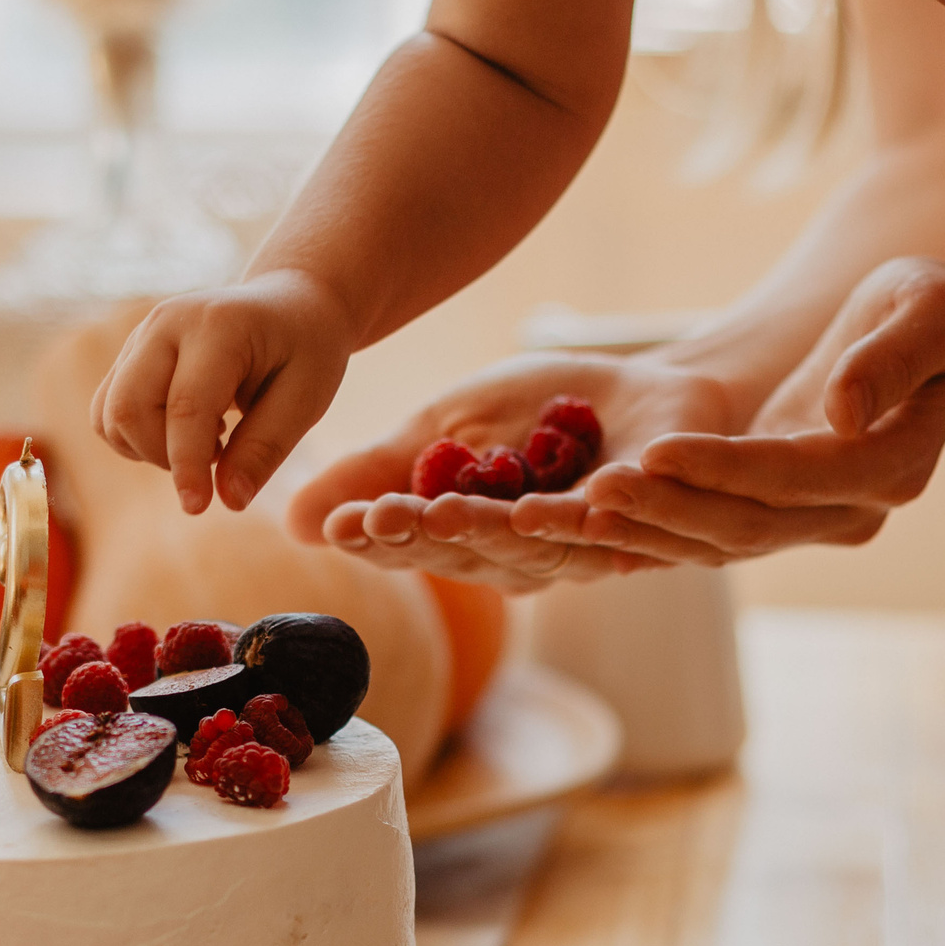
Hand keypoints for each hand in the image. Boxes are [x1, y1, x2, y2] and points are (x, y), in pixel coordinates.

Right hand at [89, 269, 355, 514]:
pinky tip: (184, 430)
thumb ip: (265, 448)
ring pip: (110, 414)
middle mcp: (168, 322)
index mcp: (219, 326)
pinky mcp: (129, 353)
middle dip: (163, 456)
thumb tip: (228, 500)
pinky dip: (136, 439)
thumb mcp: (306, 399)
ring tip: (209, 437)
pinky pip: (107, 411)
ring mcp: (142, 335)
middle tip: (221, 455)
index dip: (187, 464)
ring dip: (149, 449)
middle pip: (128, 408)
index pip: (186, 406)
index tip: (198, 507)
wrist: (287, 303)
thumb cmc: (304, 350)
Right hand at [284, 351, 739, 592]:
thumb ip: (384, 469)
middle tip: (376, 518)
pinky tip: (534, 505)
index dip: (374, 537)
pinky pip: (600, 527)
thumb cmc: (544, 411)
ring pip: (524, 545)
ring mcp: (578, 551)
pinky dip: (568, 517)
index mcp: (466, 538)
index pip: (409, 543)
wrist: (649, 386)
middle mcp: (519, 559)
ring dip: (482, 531)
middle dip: (417, 535)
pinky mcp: (637, 528)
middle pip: (461, 553)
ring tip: (440, 510)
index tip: (336, 524)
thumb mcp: (447, 426)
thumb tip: (294, 524)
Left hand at [513, 254, 944, 564]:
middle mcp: (852, 510)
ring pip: (720, 539)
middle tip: (589, 494)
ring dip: (647, 527)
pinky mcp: (777, 508)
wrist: (941, 342)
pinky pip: (709, 528)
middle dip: (665, 510)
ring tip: (572, 509)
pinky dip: (653, 524)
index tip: (652, 451)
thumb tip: (839, 412)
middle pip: (747, 525)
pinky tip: (589, 513)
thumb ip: (887, 360)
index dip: (721, 470)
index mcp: (892, 468)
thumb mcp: (925, 310)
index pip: (794, 478)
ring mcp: (813, 518)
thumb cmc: (935, 311)